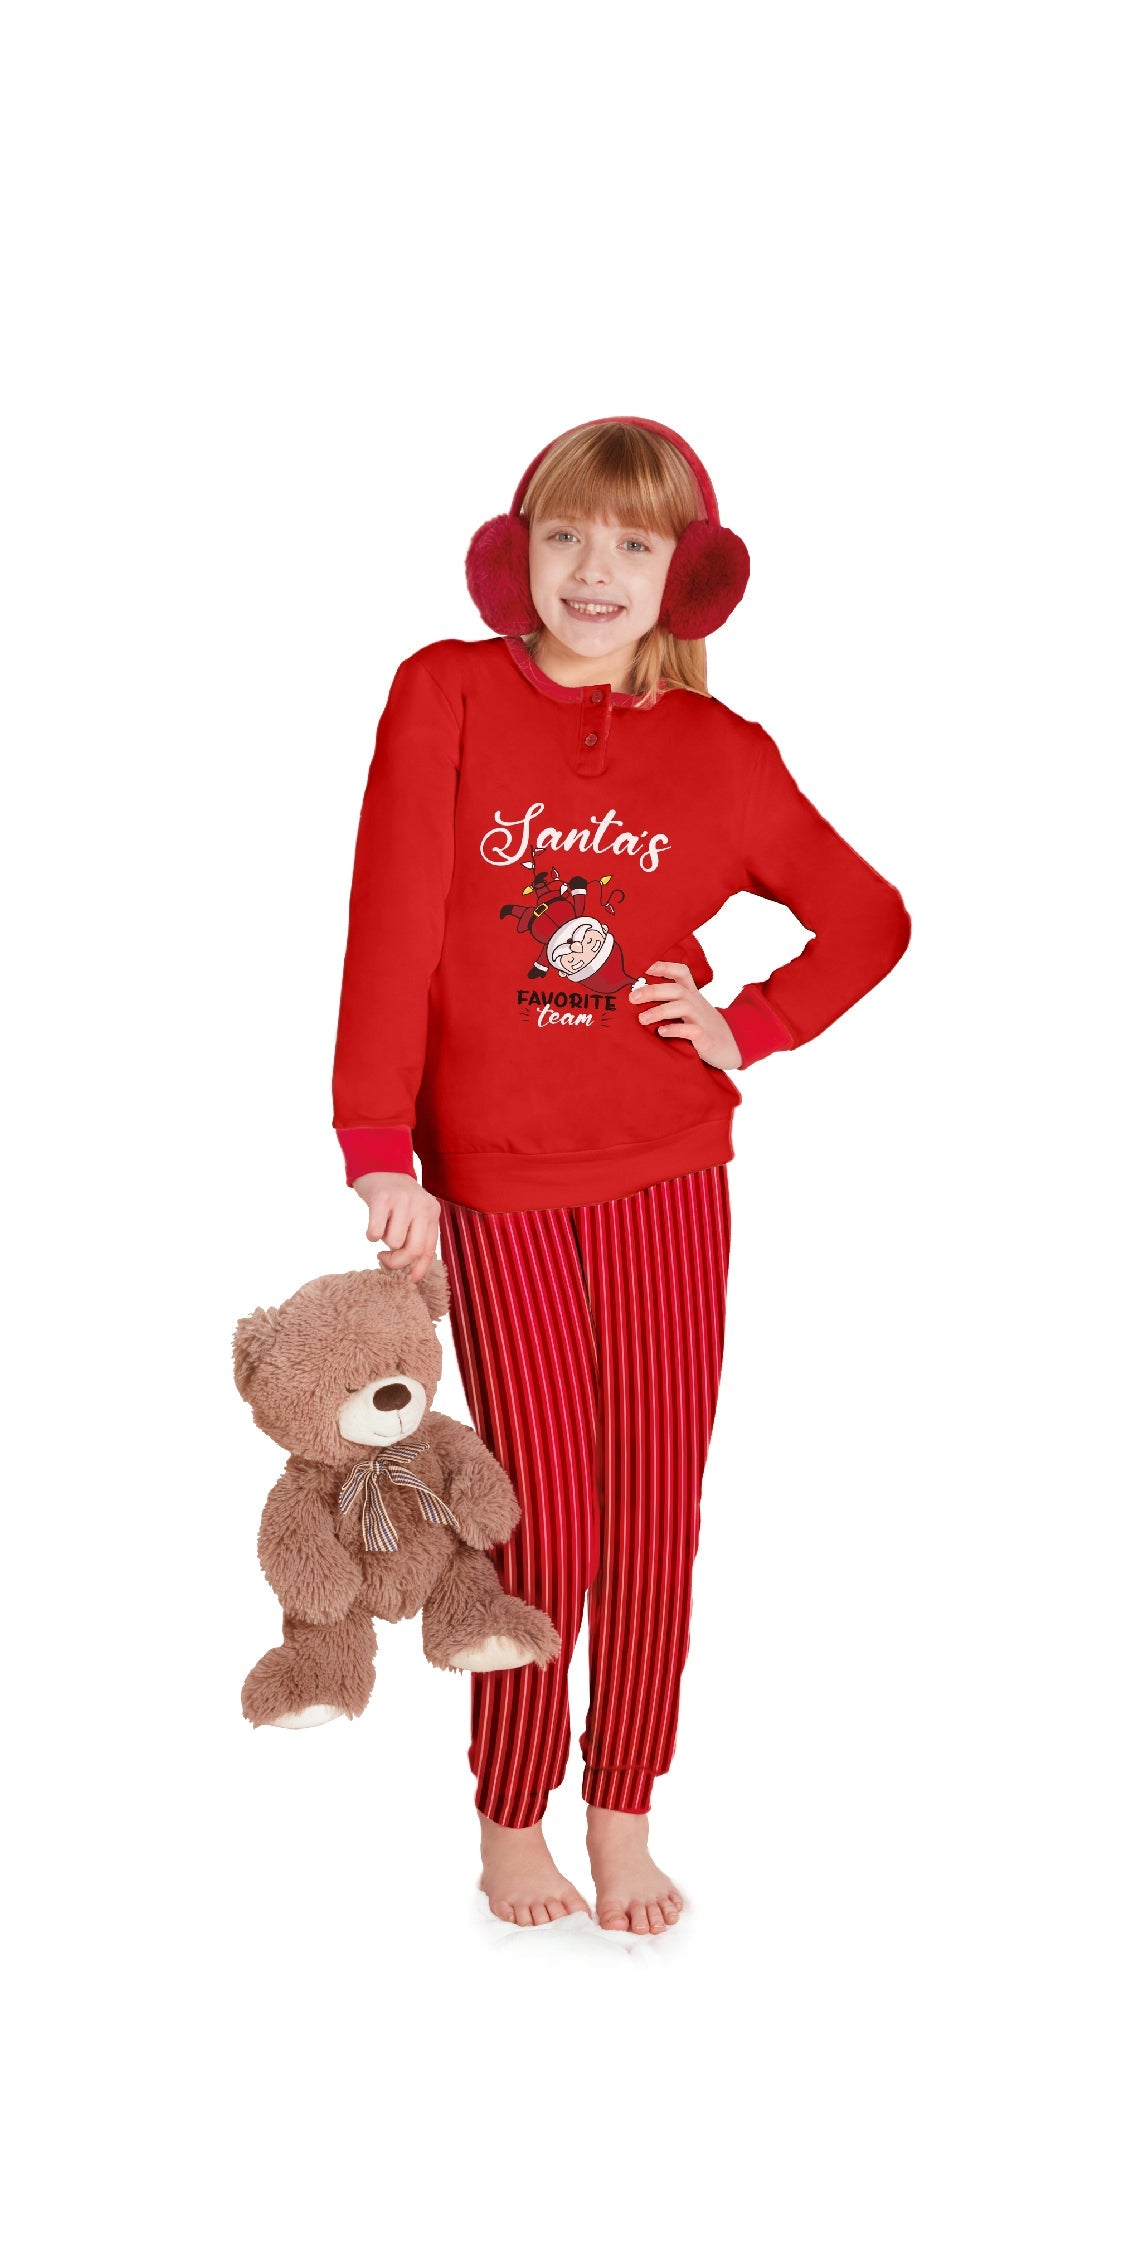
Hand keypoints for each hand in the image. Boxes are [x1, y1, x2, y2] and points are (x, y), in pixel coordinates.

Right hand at [353, 1171, 440, 1285]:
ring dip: (384, 1242)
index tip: (410, 1280)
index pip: (429, 1249)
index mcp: (432, 1211)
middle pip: (413, 1250)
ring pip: (394, 1242)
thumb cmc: (396, 1197)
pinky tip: (372, 1224)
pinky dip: (371, 1235)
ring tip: (382, 1227)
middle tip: (384, 1258)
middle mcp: (422, 1205)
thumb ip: (416, 1235)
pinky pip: (376, 1232)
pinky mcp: (383, 1198)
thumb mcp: (414, 1212)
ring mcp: (403, 1200)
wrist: (379, 1164)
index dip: (419, 1269)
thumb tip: (412, 1271)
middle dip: (397, 1262)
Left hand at [631, 960, 742, 1070]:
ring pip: (683, 1007)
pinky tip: (661, 1032)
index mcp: (692, 994)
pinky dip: (675, 1030)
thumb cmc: (701, 1026)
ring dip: (660, 1010)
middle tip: (632, 997)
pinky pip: (692, 1030)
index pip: (681, 973)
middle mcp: (696, 1004)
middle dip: (653, 990)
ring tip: (642, 1018)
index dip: (664, 966)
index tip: (644, 966)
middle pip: (676, 989)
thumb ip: (669, 1001)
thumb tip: (635, 996)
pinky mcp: (705, 1038)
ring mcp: (702, 1020)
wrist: (731, 1047)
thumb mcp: (689, 1009)